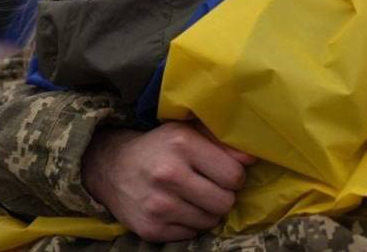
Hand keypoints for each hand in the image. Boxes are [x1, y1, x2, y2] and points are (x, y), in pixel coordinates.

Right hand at [82, 122, 255, 241]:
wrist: (113, 168)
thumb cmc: (161, 147)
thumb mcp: (189, 132)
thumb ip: (222, 142)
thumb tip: (252, 158)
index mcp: (182, 143)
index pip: (234, 174)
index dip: (234, 174)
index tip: (224, 171)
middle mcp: (169, 174)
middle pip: (225, 201)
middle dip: (223, 194)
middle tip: (211, 185)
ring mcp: (158, 205)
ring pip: (211, 220)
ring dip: (208, 210)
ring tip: (195, 196)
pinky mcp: (151, 229)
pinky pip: (192, 234)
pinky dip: (191, 224)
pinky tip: (179, 208)